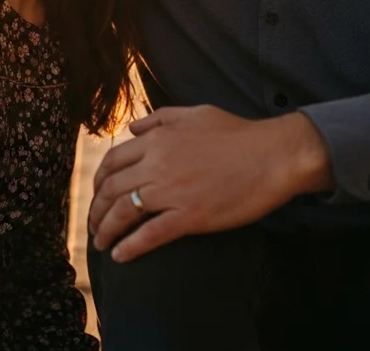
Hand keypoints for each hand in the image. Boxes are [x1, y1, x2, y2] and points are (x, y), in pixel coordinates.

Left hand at [87, 106, 332, 262]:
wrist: (274, 155)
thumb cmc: (239, 134)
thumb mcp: (195, 113)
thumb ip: (160, 119)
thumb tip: (132, 129)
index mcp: (158, 139)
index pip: (112, 162)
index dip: (98, 182)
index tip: (97, 196)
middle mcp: (158, 164)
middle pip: (111, 189)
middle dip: (96, 210)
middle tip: (95, 225)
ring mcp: (173, 191)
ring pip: (124, 212)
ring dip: (106, 230)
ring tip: (102, 243)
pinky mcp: (190, 216)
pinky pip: (150, 235)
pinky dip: (130, 247)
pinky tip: (120, 256)